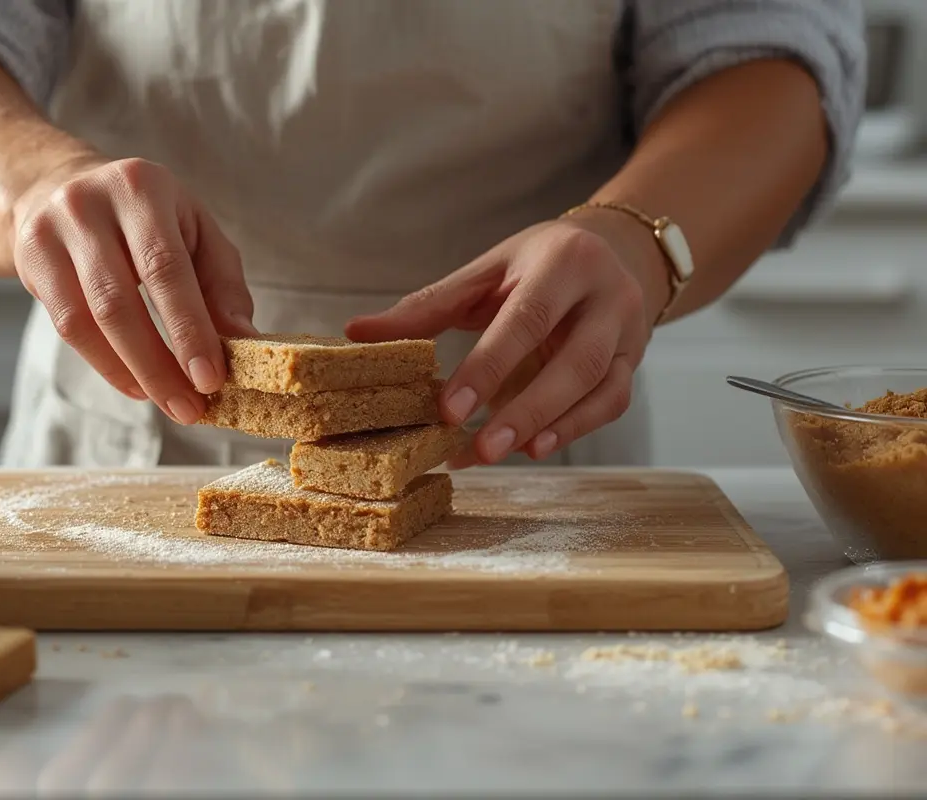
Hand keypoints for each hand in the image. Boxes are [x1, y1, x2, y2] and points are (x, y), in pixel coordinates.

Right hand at [11, 154, 255, 423]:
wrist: (58, 186)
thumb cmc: (148, 217)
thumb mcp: (196, 231)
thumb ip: (223, 284)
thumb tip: (245, 341)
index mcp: (142, 188)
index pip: (165, 268)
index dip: (189, 328)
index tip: (211, 379)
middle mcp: (88, 204)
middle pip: (119, 301)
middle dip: (159, 365)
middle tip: (191, 407)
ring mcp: (50, 232)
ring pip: (88, 320)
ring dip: (133, 372)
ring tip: (169, 403)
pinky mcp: (28, 260)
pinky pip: (66, 327)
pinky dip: (106, 364)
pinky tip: (135, 384)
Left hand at [347, 211, 669, 464]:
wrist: (613, 251)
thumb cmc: (534, 264)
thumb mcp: (485, 272)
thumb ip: (427, 306)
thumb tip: (357, 333)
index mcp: (563, 261)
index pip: (525, 320)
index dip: (488, 367)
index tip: (448, 408)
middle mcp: (606, 294)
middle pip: (572, 361)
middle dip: (523, 409)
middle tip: (478, 447)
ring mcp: (628, 330)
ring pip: (598, 387)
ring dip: (549, 426)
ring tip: (498, 453)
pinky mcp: (635, 361)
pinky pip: (612, 403)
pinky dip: (575, 429)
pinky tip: (536, 447)